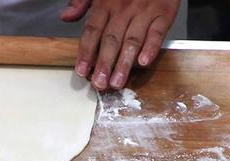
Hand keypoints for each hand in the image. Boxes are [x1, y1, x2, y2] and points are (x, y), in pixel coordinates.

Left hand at [61, 0, 180, 90]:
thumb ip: (82, 1)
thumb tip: (66, 16)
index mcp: (106, 3)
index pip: (92, 31)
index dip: (87, 52)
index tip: (82, 71)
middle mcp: (123, 9)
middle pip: (111, 40)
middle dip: (104, 64)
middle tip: (100, 83)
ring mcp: (144, 12)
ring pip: (132, 40)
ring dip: (124, 63)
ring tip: (118, 82)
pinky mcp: (163, 13)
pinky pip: (157, 32)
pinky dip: (151, 48)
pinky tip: (144, 62)